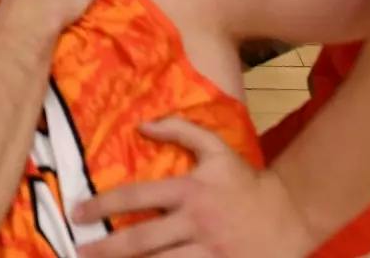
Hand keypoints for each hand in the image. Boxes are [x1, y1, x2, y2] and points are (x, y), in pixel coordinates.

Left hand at [74, 118, 316, 257]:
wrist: (292, 213)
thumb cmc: (246, 182)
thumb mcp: (216, 149)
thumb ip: (180, 130)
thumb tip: (141, 125)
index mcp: (189, 191)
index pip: (136, 196)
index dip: (102, 205)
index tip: (77, 212)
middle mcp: (196, 223)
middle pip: (142, 239)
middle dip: (106, 248)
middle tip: (79, 251)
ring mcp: (210, 252)